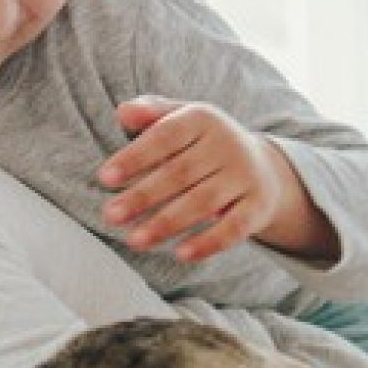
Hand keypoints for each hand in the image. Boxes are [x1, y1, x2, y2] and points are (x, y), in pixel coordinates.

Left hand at [97, 98, 321, 263]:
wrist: (262, 167)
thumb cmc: (203, 144)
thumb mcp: (180, 119)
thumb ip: (150, 113)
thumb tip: (123, 112)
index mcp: (203, 119)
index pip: (165, 136)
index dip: (134, 157)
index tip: (105, 178)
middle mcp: (228, 144)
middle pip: (180, 173)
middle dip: (143, 196)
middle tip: (111, 215)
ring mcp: (246, 176)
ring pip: (203, 202)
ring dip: (166, 223)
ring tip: (133, 240)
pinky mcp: (259, 206)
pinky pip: (234, 228)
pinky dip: (208, 242)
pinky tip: (181, 255)